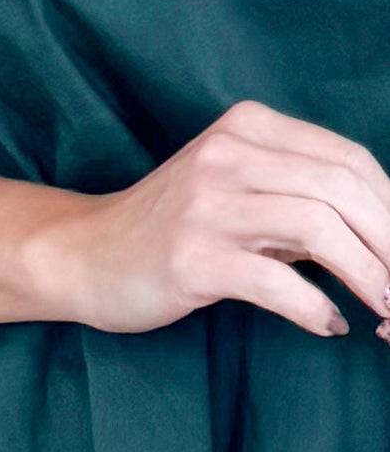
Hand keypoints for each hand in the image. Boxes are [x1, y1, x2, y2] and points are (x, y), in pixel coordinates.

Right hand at [40, 99, 389, 338]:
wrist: (90, 252)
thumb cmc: (179, 222)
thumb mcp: (240, 185)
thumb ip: (301, 191)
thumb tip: (387, 232)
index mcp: (246, 126)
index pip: (348, 159)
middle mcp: (226, 154)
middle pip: (341, 189)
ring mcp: (206, 204)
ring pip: (319, 229)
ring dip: (369, 279)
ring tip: (385, 312)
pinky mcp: (191, 256)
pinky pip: (277, 283)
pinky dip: (316, 310)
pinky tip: (328, 324)